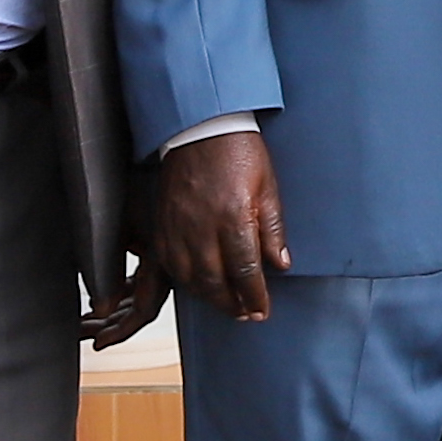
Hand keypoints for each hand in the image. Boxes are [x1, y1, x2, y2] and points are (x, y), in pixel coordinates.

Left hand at [78, 183, 169, 349]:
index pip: (143, 311)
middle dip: (108, 324)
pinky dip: (118, 293)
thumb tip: (100, 307)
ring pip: (135, 296)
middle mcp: (165, 264)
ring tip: (84, 321)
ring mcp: (161, 256)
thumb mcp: (122, 225)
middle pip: (136, 308)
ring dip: (111, 311)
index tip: (99, 343)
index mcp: (162, 263)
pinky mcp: (154, 246)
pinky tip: (101, 296)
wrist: (178, 153)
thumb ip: (109, 266)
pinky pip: (137, 280)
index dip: (121, 331)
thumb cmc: (147, 182)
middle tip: (82, 333)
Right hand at [151, 126, 291, 322]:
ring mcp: (177, 228)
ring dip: (208, 298)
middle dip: (232, 305)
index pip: (246, 270)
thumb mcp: (267, 186)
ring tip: (225, 304)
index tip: (262, 310)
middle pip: (215, 282)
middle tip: (246, 314)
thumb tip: (280, 263)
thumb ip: (272, 229)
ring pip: (189, 279)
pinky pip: (168, 265)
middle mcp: (201, 228)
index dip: (255, 296)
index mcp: (233, 217)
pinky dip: (183, 281)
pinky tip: (197, 285)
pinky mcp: (161, 225)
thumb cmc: (237, 150)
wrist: (199, 126)